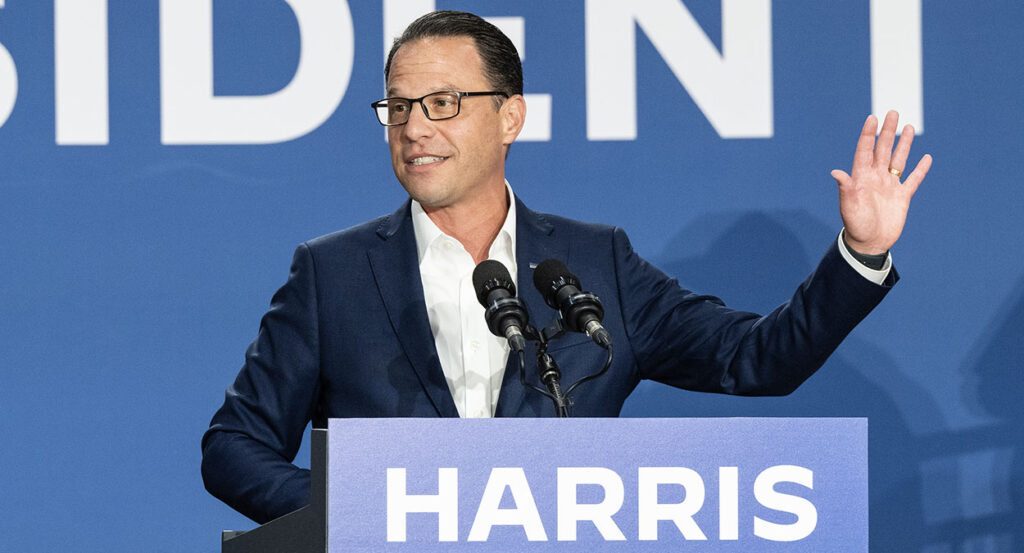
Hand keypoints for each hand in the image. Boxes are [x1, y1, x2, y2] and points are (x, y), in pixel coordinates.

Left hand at [830, 110, 932, 254]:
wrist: (868, 243)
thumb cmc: (855, 225)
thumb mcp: (848, 206)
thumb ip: (845, 188)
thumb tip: (835, 172)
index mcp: (861, 177)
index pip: (865, 150)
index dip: (868, 134)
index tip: (873, 118)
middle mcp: (876, 178)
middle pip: (883, 149)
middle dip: (888, 131)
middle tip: (893, 112)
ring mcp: (889, 186)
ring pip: (898, 160)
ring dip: (904, 144)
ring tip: (908, 126)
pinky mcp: (902, 197)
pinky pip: (913, 180)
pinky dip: (920, 170)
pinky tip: (927, 158)